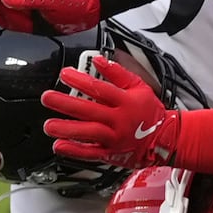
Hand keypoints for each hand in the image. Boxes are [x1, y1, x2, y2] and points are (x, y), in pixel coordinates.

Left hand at [40, 57, 180, 168]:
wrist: (165, 138)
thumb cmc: (150, 112)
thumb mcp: (139, 87)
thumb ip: (118, 73)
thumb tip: (99, 60)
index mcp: (126, 101)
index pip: (101, 89)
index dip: (81, 80)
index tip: (65, 74)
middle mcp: (120, 120)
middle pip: (89, 110)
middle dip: (66, 104)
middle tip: (48, 98)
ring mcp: (115, 137)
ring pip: (88, 133)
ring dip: (67, 129)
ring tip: (49, 125)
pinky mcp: (111, 152)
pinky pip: (91, 153)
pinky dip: (74, 150)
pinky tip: (60, 145)